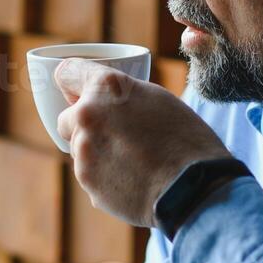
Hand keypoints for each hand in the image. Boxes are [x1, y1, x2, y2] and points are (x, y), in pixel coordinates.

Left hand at [54, 58, 231, 226]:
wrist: (196, 189)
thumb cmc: (186, 139)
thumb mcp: (158, 99)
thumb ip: (122, 96)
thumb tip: (106, 102)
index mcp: (105, 87)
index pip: (66, 73)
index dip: (74, 83)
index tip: (79, 91)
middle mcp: (86, 116)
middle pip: (68, 118)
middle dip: (86, 124)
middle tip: (117, 132)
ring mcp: (84, 153)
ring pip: (80, 149)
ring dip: (98, 152)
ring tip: (134, 160)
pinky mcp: (88, 184)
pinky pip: (91, 175)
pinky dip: (106, 177)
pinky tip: (133, 179)